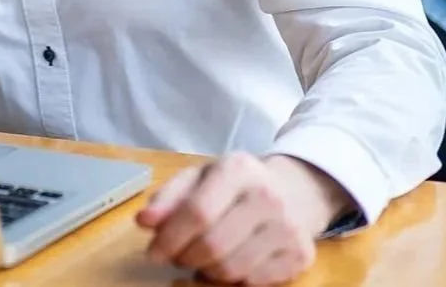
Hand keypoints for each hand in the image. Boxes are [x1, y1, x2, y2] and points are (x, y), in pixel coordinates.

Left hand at [135, 153, 349, 284]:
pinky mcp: (301, 255)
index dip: (170, 238)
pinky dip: (233, 280)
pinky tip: (229, 261)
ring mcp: (288, 227)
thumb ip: (169, 197)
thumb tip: (144, 221)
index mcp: (238, 169)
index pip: (198, 212)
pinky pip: (253, 282)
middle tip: (178, 255)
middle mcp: (267, 195)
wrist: (294, 190)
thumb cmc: (236, 185)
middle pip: (213, 245)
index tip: (154, 252)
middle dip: (185, 257)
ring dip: (206, 271)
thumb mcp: (201, 177)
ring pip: (231, 269)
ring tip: (203, 258)